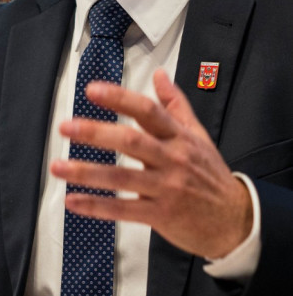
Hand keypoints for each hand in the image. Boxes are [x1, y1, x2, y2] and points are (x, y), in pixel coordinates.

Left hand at [49, 69, 253, 259]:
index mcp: (179, 138)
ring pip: (122, 177)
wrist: (237, 220)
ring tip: (57, 166)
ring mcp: (167, 188)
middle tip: (66, 127)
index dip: (120, 99)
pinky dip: (97, 206)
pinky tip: (73, 201)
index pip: (148, 111)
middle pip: (131, 141)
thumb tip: (160, 75)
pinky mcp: (161, 214)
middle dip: (96, 132)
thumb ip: (176, 105)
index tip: (92, 90)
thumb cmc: (211, 176)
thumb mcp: (199, 136)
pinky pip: (124, 209)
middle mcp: (173, 160)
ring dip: (86, 172)